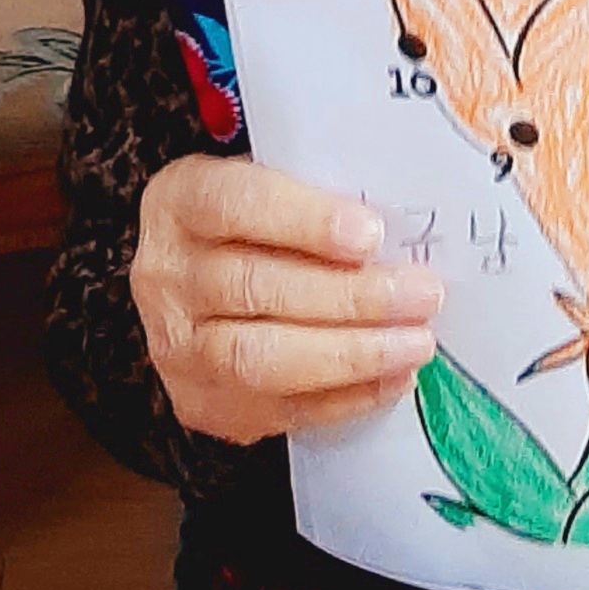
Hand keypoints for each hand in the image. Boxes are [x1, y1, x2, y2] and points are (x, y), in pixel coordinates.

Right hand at [132, 158, 444, 447]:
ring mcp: (175, 346)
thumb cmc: (254, 223)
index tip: (370, 234)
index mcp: (180, 201)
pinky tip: (393, 378)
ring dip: (351, 354)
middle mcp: (166, 275)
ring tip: (415, 343)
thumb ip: (323, 192)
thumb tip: (404, 226)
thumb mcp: (275, 180)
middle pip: (253, 288)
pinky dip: (345, 397)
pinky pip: (276, 409)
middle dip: (350, 297)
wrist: (195, 282)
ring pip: (259, 359)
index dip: (304, 220)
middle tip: (422, 295)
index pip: (235, 204)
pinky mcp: (200, 403)